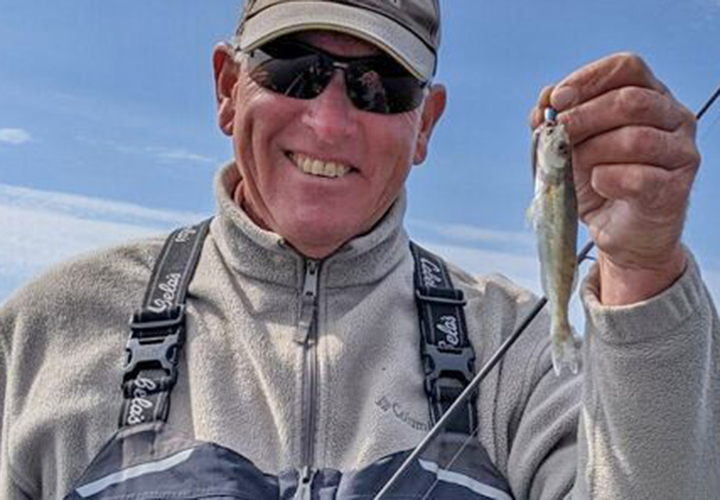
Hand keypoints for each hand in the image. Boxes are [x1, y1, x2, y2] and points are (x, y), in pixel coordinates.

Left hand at [530, 53, 700, 304]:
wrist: (618, 232)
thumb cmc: (598, 183)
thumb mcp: (568, 148)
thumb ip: (555, 121)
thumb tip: (544, 99)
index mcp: (650, 97)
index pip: (627, 67)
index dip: (589, 78)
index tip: (558, 99)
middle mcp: (673, 118)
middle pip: (631, 100)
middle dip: (585, 117)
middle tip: (559, 134)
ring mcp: (681, 152)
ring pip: (636, 138)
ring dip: (594, 152)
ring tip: (580, 167)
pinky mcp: (676, 188)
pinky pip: (638, 178)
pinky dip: (607, 180)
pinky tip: (600, 185)